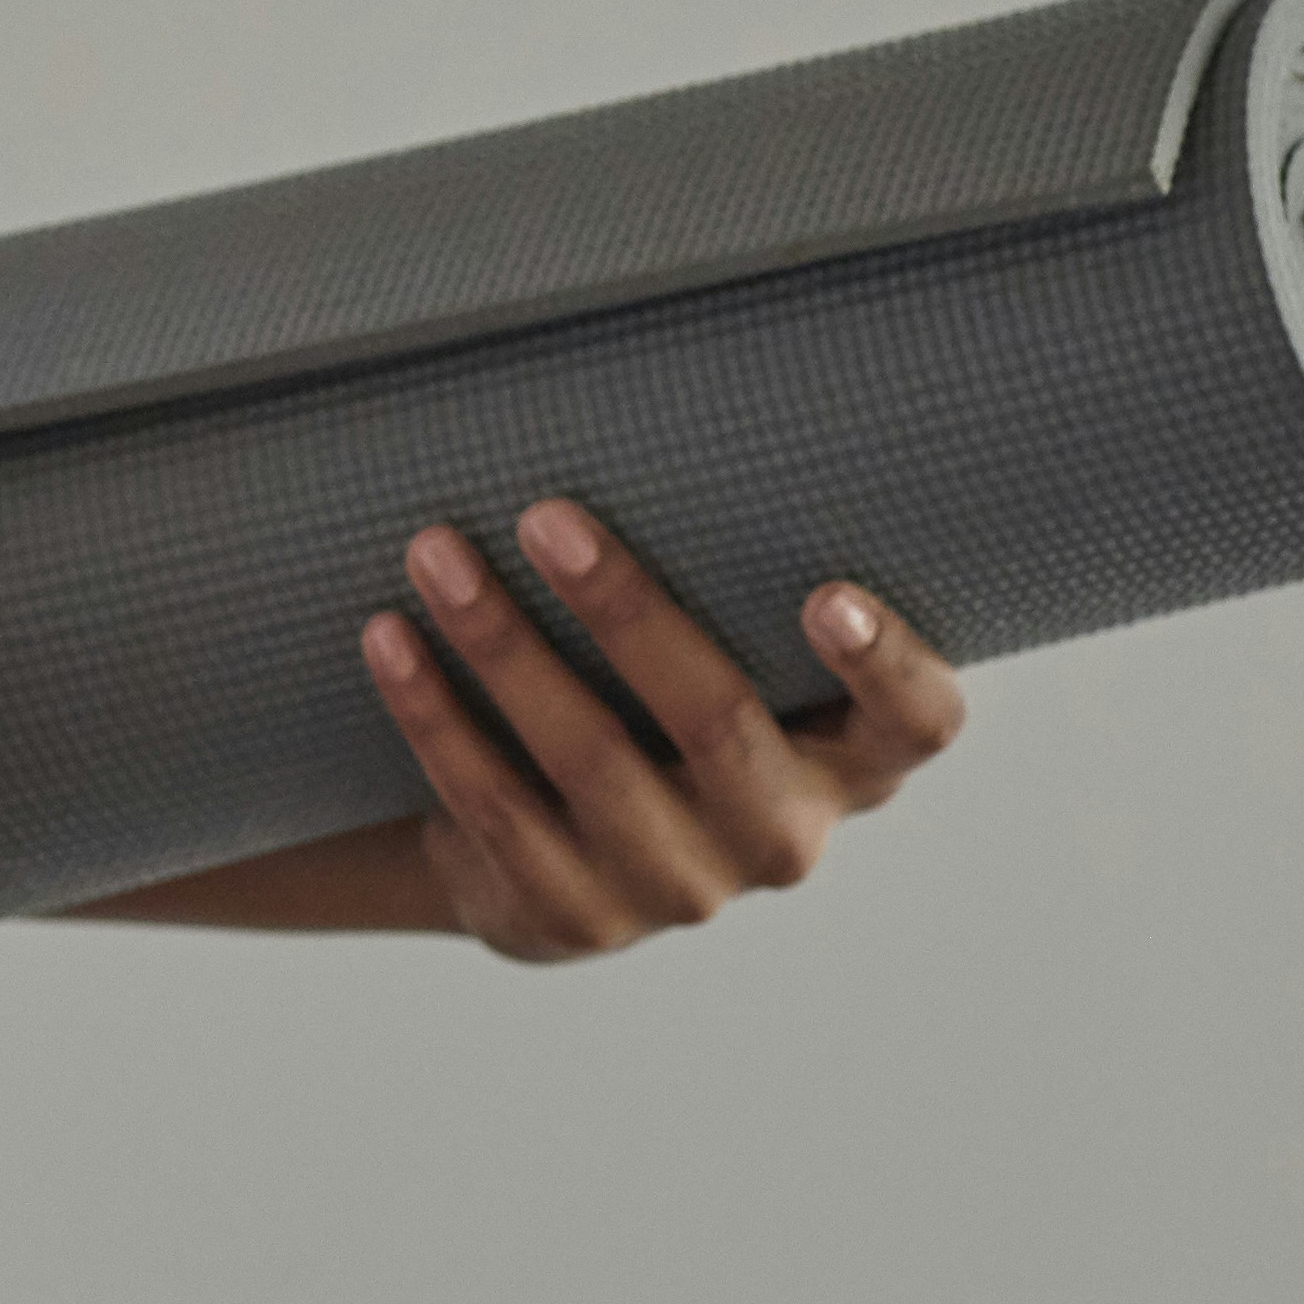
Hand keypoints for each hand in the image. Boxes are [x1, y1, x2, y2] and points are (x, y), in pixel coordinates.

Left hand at [357, 498, 964, 964]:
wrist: (556, 860)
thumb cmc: (661, 713)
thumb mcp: (725, 664)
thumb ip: (734, 588)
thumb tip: (659, 392)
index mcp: (847, 763)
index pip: (915, 724)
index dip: (887, 667)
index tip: (827, 594)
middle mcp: (778, 834)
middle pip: (717, 721)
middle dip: (625, 612)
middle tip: (544, 516)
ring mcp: (674, 884)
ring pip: (587, 758)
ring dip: (501, 646)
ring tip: (433, 552)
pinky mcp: (569, 911)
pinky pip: (491, 803)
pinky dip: (433, 712)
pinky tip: (388, 637)